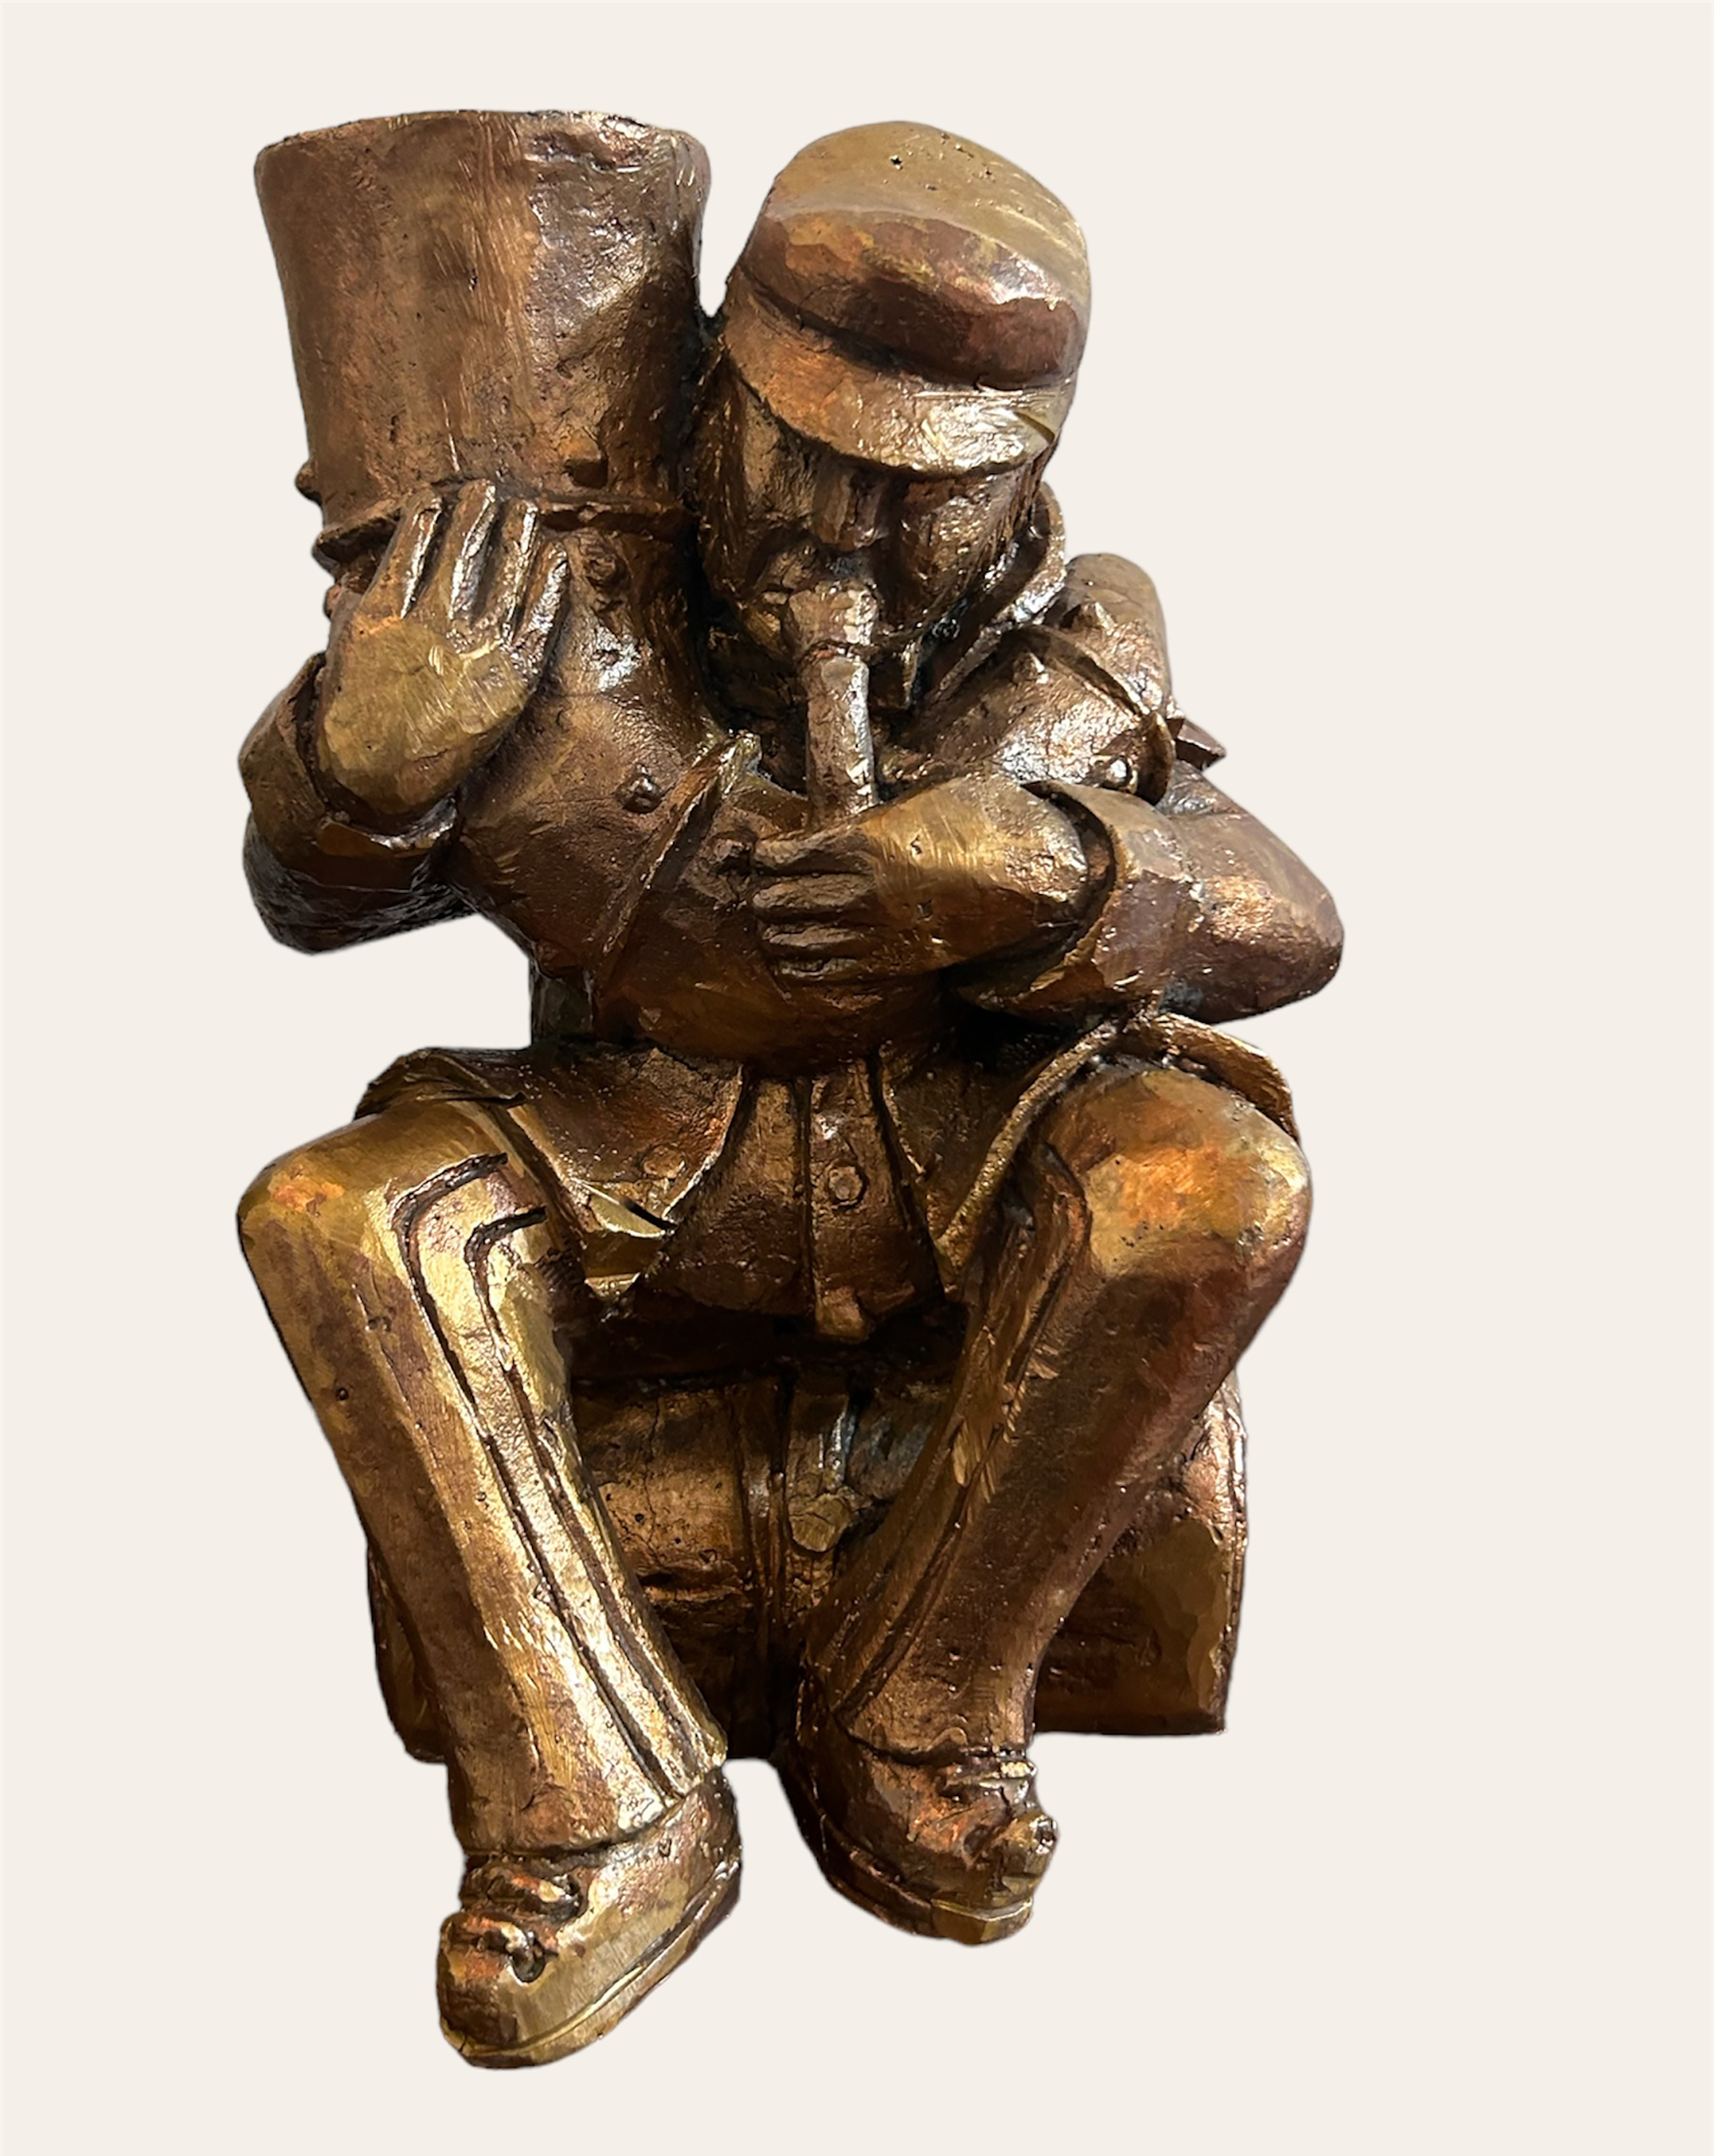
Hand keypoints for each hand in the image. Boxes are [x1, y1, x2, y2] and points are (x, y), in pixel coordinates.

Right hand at [314, 481, 572, 821]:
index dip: (426, 516)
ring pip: (501, 577)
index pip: (410, 547)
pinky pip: (537, 620)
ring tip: (523, 511)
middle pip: (460, 552)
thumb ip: (349, 616)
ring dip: (514, 537)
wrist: (377, 780)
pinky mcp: (510, 679)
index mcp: (384, 613)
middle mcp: (430, 624)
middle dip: (475, 515)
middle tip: (486, 489)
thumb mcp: (341, 659)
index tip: (436, 496)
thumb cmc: (356, 721)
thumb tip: (341, 589)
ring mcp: (472, 651)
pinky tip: (555, 558)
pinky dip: (549, 585)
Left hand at [751, 775, 1093, 986]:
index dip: (764, 858)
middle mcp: (864, 891)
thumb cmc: (988, 821)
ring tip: (772, 925)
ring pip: (798, 942)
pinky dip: (804, 967)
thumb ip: (882, 801)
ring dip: (777, 933)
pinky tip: (794, 958)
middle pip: (782, 901)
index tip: (760, 855)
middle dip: (764, 896)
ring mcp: (879, 932)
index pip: (786, 856)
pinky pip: (831, 974)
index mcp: (866, 840)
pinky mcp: (897, 963)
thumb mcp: (928, 791)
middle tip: (761, 891)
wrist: (1036, 878)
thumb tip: (854, 795)